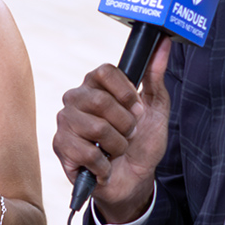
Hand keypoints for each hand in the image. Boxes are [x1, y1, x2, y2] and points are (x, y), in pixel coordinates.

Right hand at [50, 52, 167, 219]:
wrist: (134, 180)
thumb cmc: (141, 143)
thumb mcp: (155, 108)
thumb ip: (155, 76)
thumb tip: (164, 45)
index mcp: (95, 86)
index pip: (103, 71)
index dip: (125, 92)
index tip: (136, 108)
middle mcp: (75, 100)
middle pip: (100, 100)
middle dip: (125, 123)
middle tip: (128, 134)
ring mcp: (65, 123)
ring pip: (96, 127)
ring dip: (117, 145)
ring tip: (115, 151)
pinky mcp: (60, 148)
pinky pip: (87, 152)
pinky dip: (104, 164)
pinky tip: (104, 166)